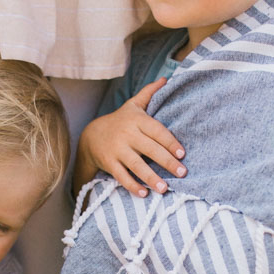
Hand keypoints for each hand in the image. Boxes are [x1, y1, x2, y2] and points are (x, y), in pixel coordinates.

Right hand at [76, 78, 185, 196]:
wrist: (91, 135)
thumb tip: (166, 79)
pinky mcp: (109, 163)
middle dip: (167, 162)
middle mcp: (127, 134)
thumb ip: (149, 93)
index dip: (170, 142)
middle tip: (182, 173)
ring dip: (151, 177)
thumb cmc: (120, 120)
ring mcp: (117, 149)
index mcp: (137, 120)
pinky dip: (132, 186)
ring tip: (164, 188)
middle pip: (150, 149)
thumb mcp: (133, 105)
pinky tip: (144, 194)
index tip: (182, 154)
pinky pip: (121, 176)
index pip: (157, 131)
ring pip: (136, 165)